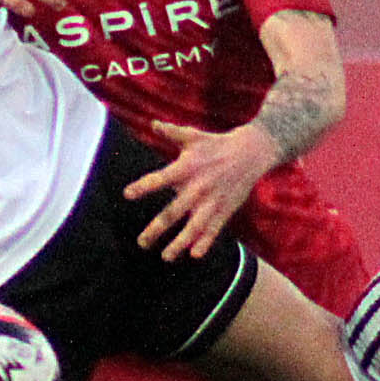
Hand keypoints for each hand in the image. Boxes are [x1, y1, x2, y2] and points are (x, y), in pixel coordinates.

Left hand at [126, 122, 277, 259]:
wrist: (252, 152)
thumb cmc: (216, 143)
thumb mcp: (193, 135)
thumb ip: (171, 132)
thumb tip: (152, 124)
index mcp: (187, 167)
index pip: (160, 178)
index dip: (143, 186)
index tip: (127, 194)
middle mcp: (198, 187)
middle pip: (173, 212)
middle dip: (156, 229)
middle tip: (141, 242)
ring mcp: (212, 201)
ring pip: (193, 227)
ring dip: (179, 243)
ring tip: (165, 256)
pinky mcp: (225, 209)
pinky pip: (214, 229)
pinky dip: (205, 242)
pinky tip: (195, 255)